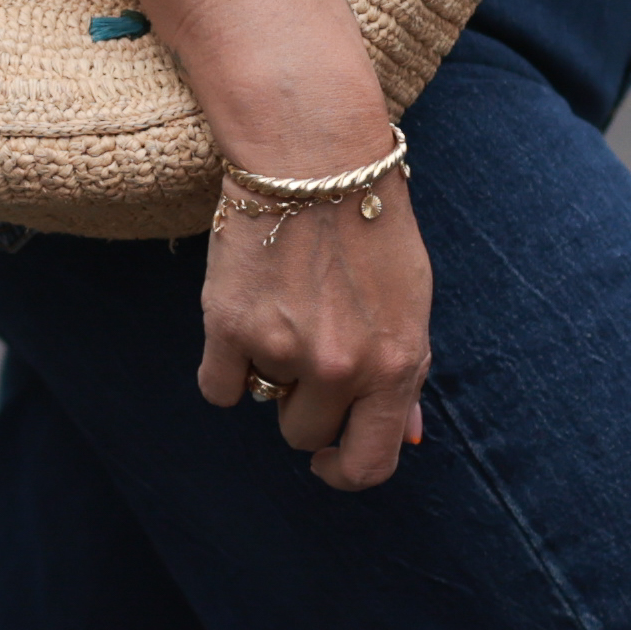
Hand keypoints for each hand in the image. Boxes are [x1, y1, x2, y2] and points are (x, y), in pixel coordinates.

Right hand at [194, 178, 433, 488]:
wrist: (315, 159)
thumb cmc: (372, 227)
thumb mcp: (411, 303)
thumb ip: (404, 374)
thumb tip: (407, 438)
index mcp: (395, 365)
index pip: (369, 464)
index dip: (344, 470)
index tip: (328, 459)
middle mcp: (343, 367)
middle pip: (306, 434)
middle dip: (305, 403)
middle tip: (306, 345)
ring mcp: (285, 351)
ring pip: (265, 406)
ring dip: (269, 375)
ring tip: (282, 313)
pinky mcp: (231, 328)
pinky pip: (219, 388)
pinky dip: (226, 364)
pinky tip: (243, 318)